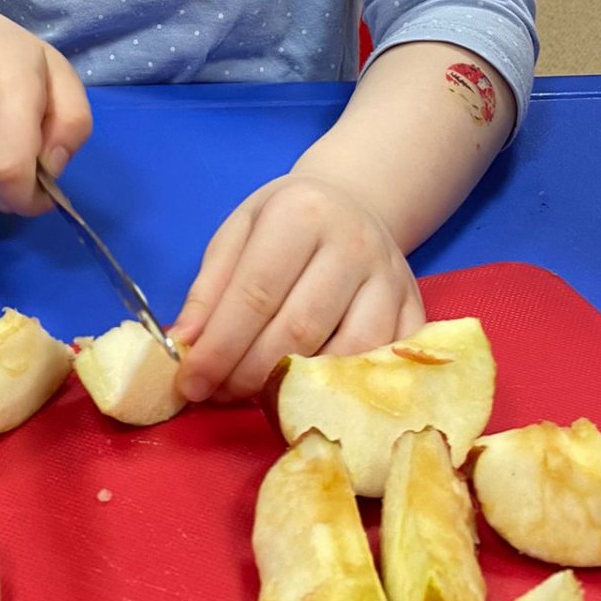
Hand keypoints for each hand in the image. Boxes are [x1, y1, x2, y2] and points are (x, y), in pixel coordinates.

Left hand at [170, 174, 425, 403]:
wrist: (355, 204)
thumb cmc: (286, 223)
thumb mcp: (239, 234)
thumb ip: (209, 289)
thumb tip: (184, 346)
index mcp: (301, 215)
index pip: (255, 294)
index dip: (219, 347)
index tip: (191, 384)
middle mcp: (353, 244)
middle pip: (298, 330)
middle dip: (249, 374)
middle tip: (218, 395)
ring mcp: (391, 280)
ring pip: (344, 354)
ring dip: (294, 388)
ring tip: (255, 396)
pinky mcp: (415, 310)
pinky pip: (380, 365)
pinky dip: (340, 389)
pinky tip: (306, 394)